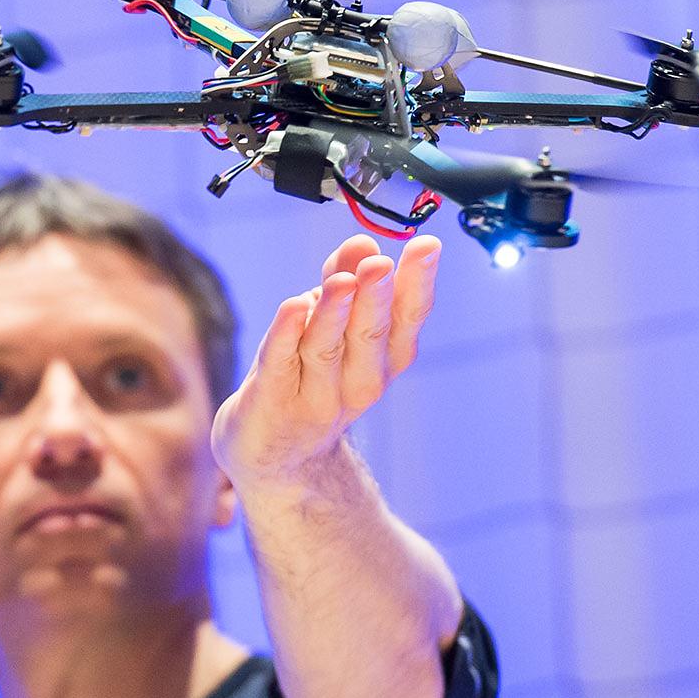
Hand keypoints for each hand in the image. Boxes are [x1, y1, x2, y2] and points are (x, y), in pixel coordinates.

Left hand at [211, 233, 440, 490]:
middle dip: (375, 298)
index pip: (407, 318)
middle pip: (371, 335)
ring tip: (341, 282)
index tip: (426, 246)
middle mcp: (358, 381)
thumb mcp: (333, 323)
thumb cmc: (309, 377)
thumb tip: (363, 242)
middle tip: (380, 266)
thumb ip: (345, 278)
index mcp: (383, 359)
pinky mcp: (272, 400)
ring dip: (334, 314)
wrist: (277, 455)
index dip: (418, 283)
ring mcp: (315, 395)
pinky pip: (280, 364)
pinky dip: (286, 335)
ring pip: (326, 349)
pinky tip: (294, 307)